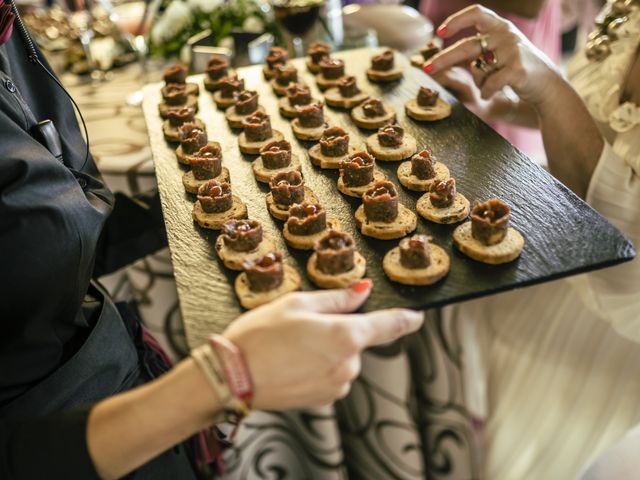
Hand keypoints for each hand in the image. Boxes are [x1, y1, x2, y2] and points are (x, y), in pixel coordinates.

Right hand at [223, 280, 423, 409]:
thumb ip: (336, 299)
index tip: (417, 317)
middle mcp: (348, 365)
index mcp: (346, 336)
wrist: (232, 378)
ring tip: (289, 346)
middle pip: (355, 340)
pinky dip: (317, 367)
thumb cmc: (260, 336)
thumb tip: (363, 293)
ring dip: (325, 350)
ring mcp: (337, 385)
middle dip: (337, 330)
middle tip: (301, 326)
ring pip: (342, 359)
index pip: (389, 326)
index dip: (406, 320)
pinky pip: (330, 375)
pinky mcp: (323, 399)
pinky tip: (290, 362)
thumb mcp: (297, 304)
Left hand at [424, 4, 561, 107]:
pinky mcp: (517, 69)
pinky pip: (489, 84)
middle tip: (426, 69)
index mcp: (500, 27)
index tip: (439, 32)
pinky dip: (487, 92)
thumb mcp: (499, 50)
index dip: (456, 20)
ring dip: (479, 81)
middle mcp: (506, 35)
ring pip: (478, 69)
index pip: (477, 13)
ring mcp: (513, 51)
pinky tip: (492, 93)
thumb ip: (478, 47)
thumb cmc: (517, 68)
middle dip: (443, 59)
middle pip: (467, 46)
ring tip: (488, 86)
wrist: (546, 85)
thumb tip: (442, 58)